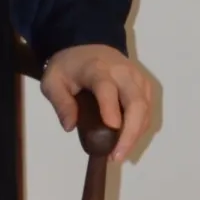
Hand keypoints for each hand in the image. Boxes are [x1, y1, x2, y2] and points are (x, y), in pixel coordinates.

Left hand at [39, 45, 152, 162]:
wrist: (88, 45)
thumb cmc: (69, 67)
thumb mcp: (52, 81)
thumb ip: (60, 102)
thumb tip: (70, 126)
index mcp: (97, 69)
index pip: (107, 88)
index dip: (110, 108)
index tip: (111, 128)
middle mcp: (123, 73)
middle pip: (136, 102)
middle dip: (130, 131)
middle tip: (117, 155)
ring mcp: (137, 80)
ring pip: (145, 109)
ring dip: (136, 134)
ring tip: (119, 154)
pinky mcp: (144, 87)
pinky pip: (147, 110)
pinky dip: (139, 129)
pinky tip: (126, 143)